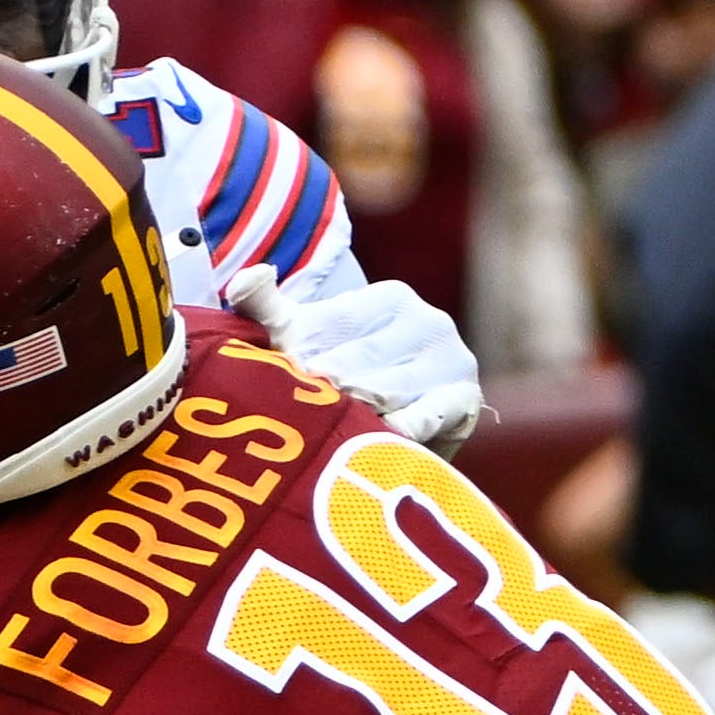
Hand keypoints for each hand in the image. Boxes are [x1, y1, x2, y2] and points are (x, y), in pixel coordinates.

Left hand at [258, 264, 485, 441]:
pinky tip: (375, 438)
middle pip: (357, 363)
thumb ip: (265, 306)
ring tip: (325, 427)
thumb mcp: (303, 335)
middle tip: (296, 411)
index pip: (333, 325)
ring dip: (352, 412)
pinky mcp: (465, 400)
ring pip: (385, 392)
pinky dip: (398, 430)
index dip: (300, 357)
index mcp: (390, 298)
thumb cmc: (343, 371)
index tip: (281, 379)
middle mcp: (428, 322)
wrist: (402, 422)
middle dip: (323, 390)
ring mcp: (452, 360)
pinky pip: (426, 417)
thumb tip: (249, 276)